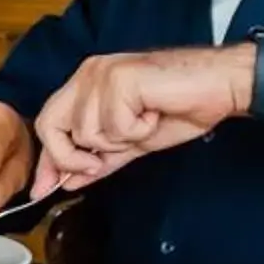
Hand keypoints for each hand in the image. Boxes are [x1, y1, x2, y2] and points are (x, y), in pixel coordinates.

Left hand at [32, 47, 250, 194]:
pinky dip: (138, 131)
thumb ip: (99, 159)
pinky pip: (114, 127)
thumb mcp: (132, 143)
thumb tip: (67, 182)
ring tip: (145, 121)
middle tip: (101, 163)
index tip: (44, 189)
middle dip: (71, 157)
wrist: (220, 86)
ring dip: (120, 140)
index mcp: (87, 84)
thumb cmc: (181, 107)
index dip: (48, 160)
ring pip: (87, 132)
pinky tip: (154, 113)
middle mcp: (88, 74)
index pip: (49, 124)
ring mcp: (102, 74)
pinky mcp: (120, 79)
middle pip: (51, 126)